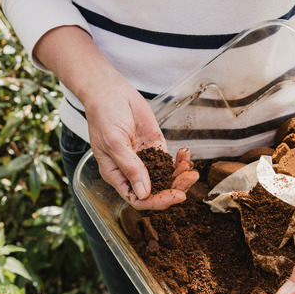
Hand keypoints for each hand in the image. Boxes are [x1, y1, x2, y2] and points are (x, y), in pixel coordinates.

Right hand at [84, 80, 197, 209]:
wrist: (110, 92)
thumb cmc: (103, 116)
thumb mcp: (114, 143)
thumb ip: (130, 167)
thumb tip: (143, 193)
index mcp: (116, 175)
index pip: (138, 198)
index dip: (157, 201)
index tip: (175, 195)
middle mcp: (131, 171)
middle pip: (156, 191)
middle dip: (174, 188)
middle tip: (190, 179)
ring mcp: (144, 160)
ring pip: (165, 177)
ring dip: (180, 175)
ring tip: (190, 167)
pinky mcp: (155, 147)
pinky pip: (169, 161)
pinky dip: (180, 160)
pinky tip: (186, 154)